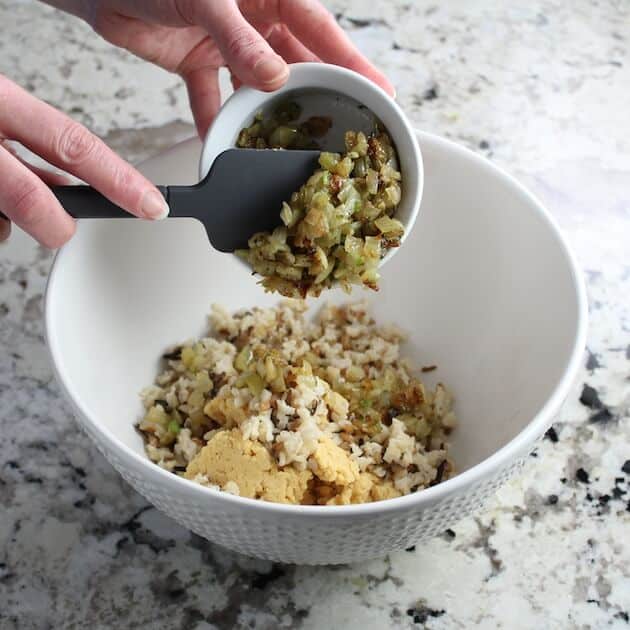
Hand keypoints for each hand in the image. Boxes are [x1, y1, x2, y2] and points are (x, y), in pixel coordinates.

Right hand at [0, 75, 168, 246]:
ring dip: (15, 221)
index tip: (153, 204)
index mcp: (1, 102)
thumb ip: (35, 142)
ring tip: (6, 201)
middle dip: (58, 226)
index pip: (73, 144)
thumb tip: (68, 187)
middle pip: (34, 201)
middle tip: (64, 229)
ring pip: (7, 221)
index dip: (118, 180)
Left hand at [73, 0, 393, 136]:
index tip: (380, 89)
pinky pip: (215, 99)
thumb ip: (239, 40)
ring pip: (258, 86)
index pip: (320, 31)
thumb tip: (275, 78)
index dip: (351, 62)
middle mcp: (253, 20)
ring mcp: (226, 43)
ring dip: (267, 114)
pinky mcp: (197, 61)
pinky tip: (223, 144)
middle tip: (341, 128)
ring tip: (285, 144)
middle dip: (316, 96)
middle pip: (296, 64)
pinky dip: (217, 121)